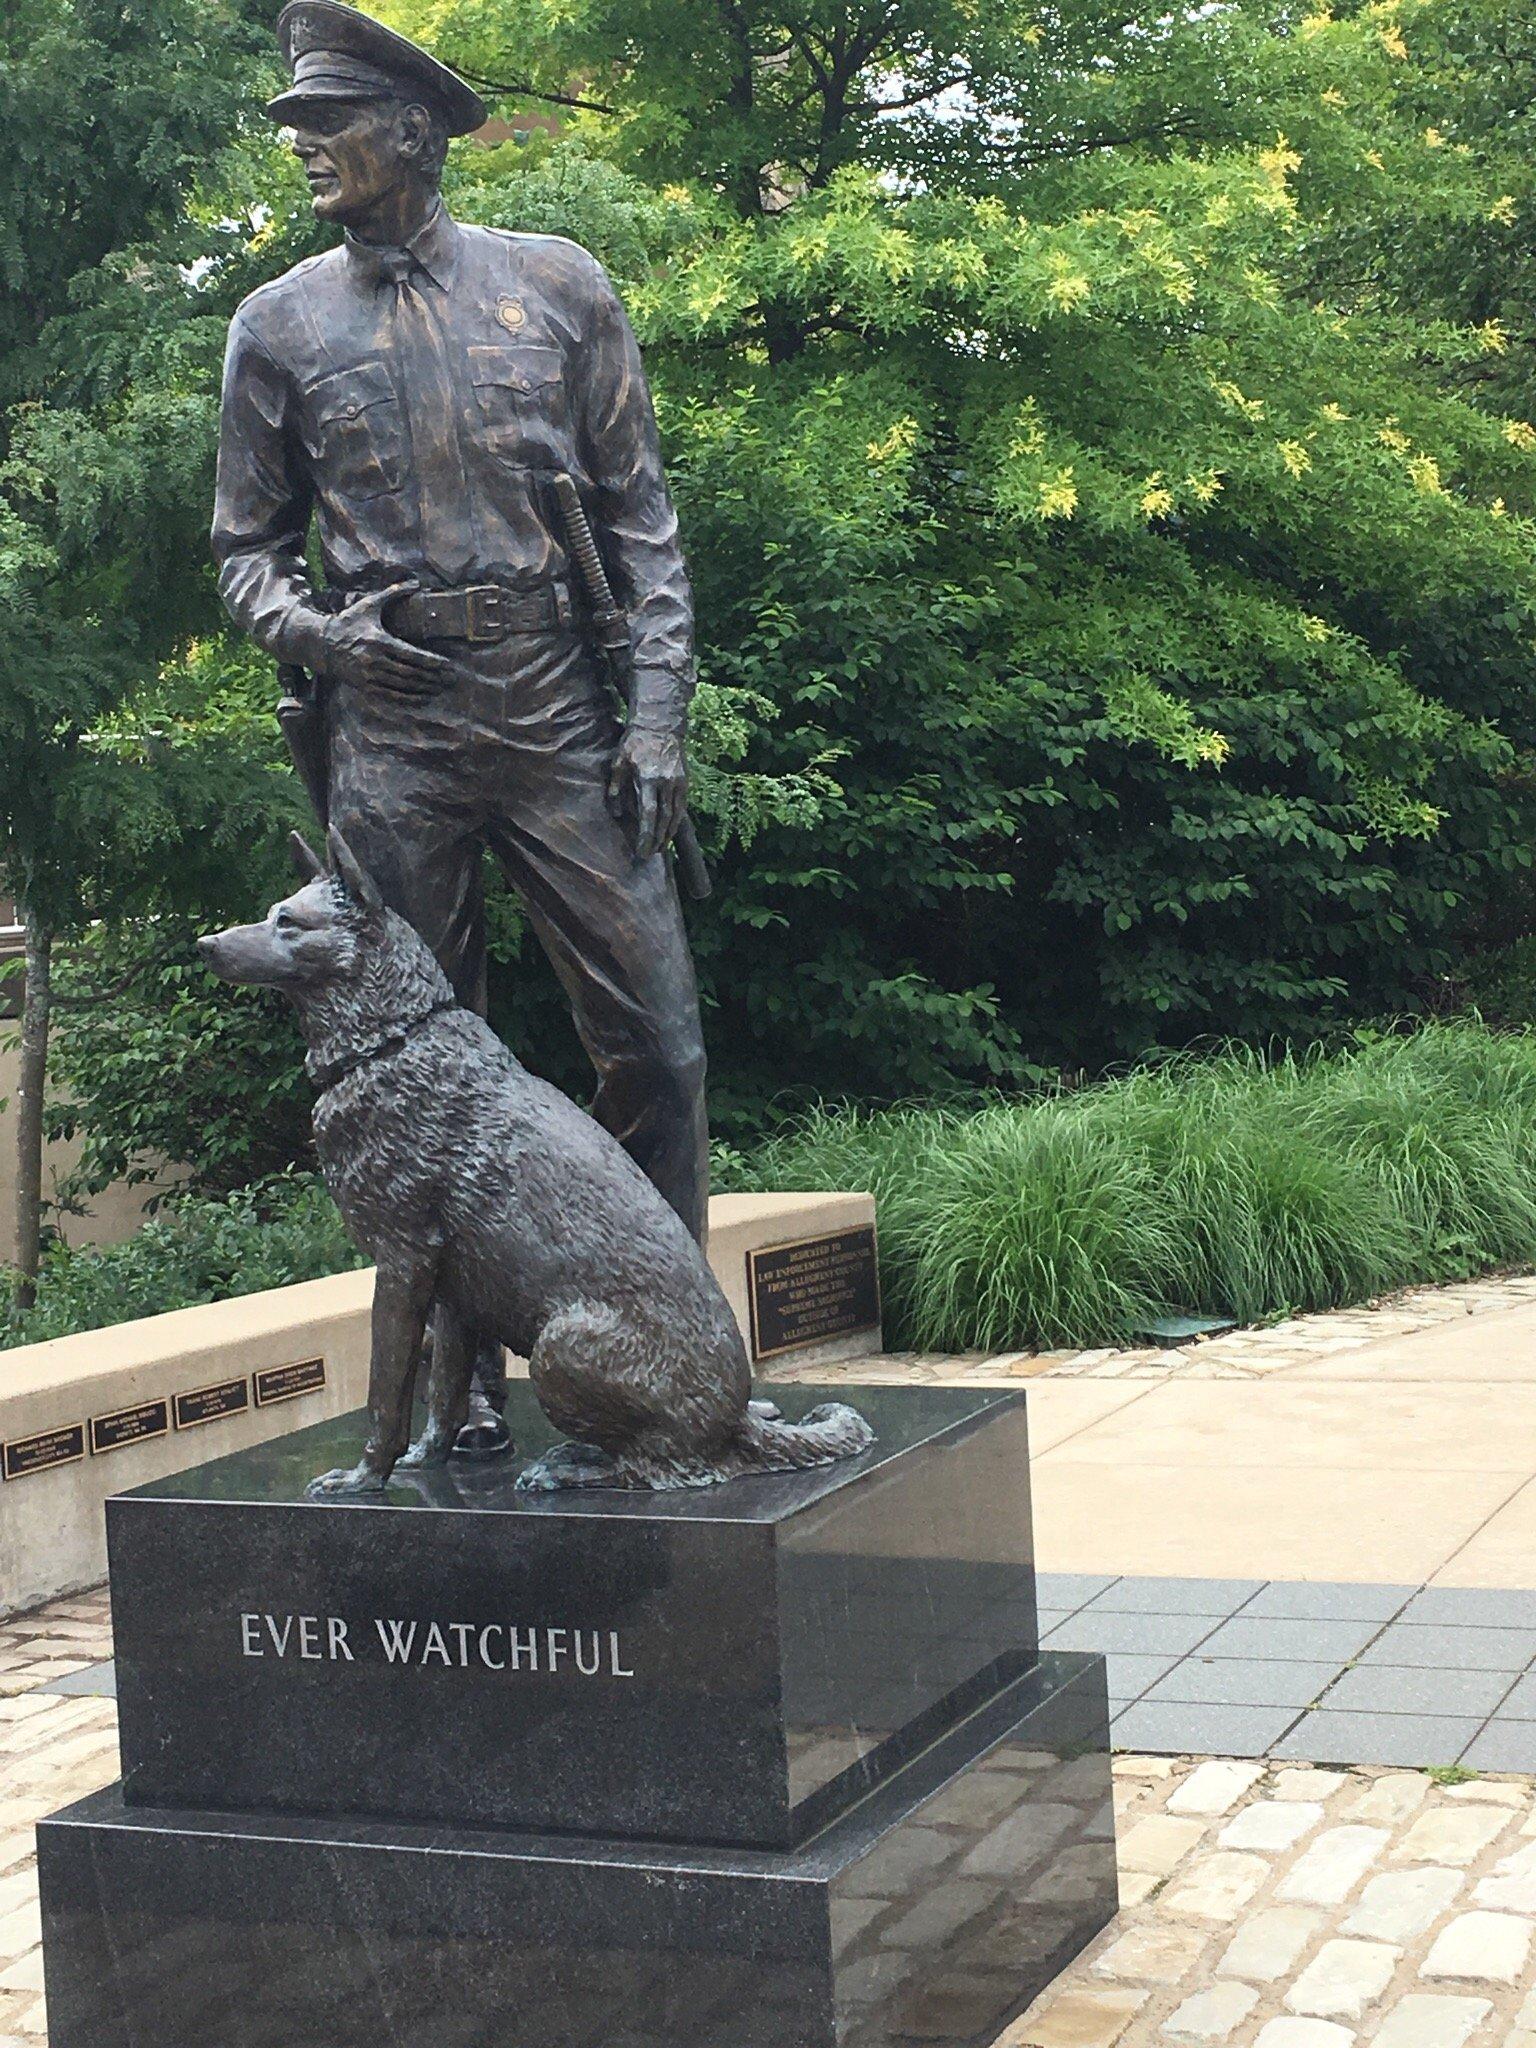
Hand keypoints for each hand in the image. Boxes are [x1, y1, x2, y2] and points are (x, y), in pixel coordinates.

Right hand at [319, 583, 453, 696]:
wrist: (321, 644)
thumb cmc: (348, 622)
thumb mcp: (369, 605)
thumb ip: (392, 593)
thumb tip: (415, 582)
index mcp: (379, 641)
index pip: (411, 654)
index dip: (431, 662)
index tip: (446, 665)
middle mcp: (375, 660)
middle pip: (410, 672)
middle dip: (432, 677)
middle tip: (448, 679)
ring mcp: (369, 675)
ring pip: (402, 686)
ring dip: (423, 689)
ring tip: (439, 689)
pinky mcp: (364, 686)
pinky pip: (391, 696)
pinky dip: (408, 699)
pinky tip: (421, 698)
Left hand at [607, 723, 687, 860]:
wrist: (660, 726)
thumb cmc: (634, 743)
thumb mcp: (619, 761)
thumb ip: (617, 786)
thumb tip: (617, 812)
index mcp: (648, 779)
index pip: (648, 814)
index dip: (645, 835)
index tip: (641, 851)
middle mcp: (666, 783)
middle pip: (663, 819)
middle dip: (656, 840)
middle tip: (648, 855)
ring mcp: (678, 783)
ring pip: (675, 816)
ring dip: (667, 834)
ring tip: (659, 848)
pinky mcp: (685, 781)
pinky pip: (681, 807)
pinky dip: (675, 821)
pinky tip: (669, 831)